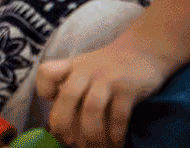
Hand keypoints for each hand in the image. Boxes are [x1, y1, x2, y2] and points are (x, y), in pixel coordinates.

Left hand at [38, 40, 169, 147]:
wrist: (144, 50)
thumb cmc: (110, 67)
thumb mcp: (85, 69)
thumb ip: (72, 87)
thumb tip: (63, 124)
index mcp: (71, 66)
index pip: (46, 72)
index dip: (44, 90)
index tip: (52, 105)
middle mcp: (85, 71)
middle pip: (68, 96)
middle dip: (65, 124)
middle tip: (70, 143)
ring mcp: (107, 78)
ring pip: (92, 109)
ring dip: (92, 134)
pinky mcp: (128, 88)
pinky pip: (118, 115)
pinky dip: (115, 134)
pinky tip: (116, 144)